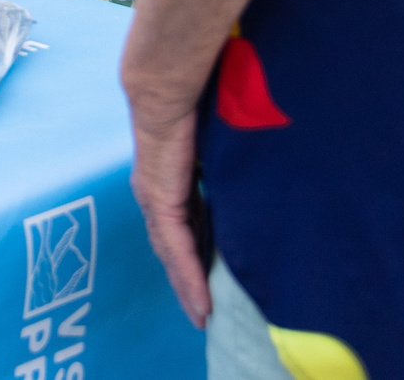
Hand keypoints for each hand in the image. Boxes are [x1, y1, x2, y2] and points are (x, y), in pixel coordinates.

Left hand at [127, 93, 212, 326]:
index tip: (207, 281)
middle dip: (187, 283)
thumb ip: (226, 167)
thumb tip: (249, 179)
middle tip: (203, 313)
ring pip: (172, 255)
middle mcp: (155, 195)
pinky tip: (201, 301)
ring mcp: (154, 199)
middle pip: (172, 249)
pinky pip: (176, 247)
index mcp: (167, 181)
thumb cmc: (194, 104)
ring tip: (203, 316)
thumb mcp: (216, 145)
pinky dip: (189, 276)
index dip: (192, 257)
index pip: (180, 228)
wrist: (166, 87)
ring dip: (188, 287)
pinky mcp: (160, 201)